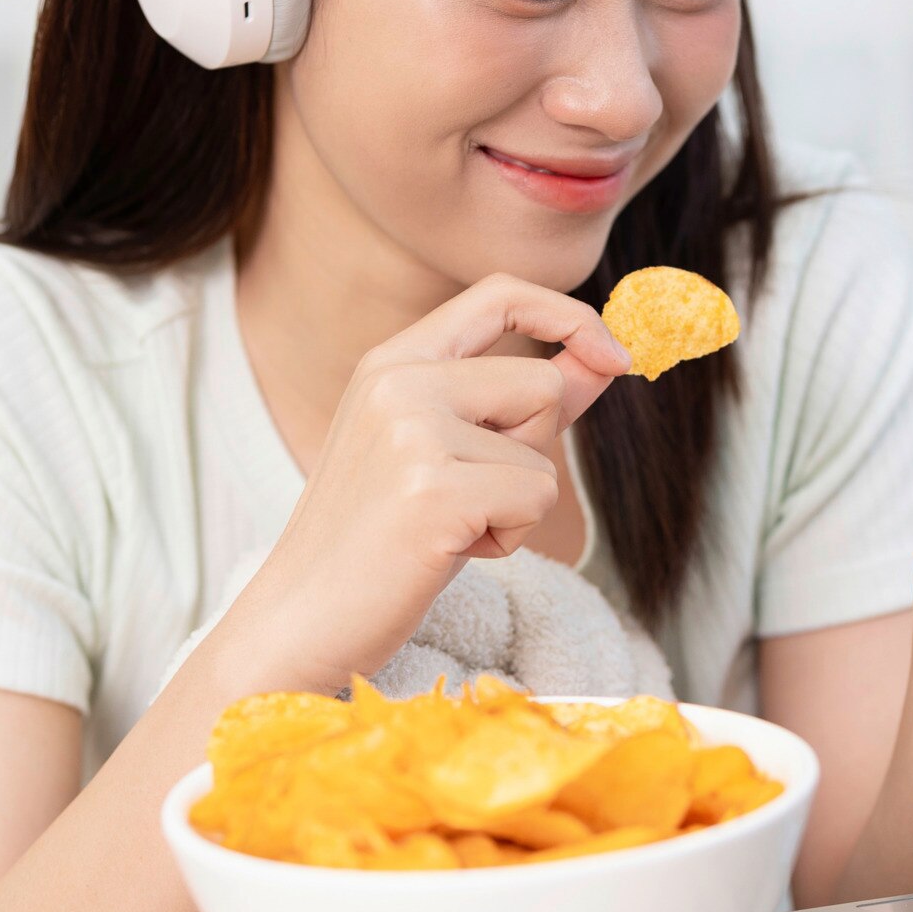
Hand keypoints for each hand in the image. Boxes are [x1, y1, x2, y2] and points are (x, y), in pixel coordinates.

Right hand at [211, 274, 629, 692]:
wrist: (300, 618)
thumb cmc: (376, 541)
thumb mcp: (443, 453)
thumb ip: (519, 404)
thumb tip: (604, 359)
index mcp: (391, 361)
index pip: (498, 293)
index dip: (568, 315)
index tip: (612, 354)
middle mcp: (398, 381)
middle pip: (542, 382)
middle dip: (532, 450)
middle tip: (465, 497)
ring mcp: (412, 432)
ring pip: (543, 455)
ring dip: (516, 505)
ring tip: (447, 529)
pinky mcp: (434, 490)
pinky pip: (535, 500)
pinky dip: (509, 538)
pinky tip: (447, 552)